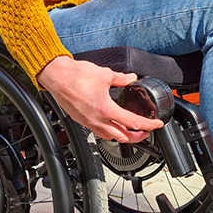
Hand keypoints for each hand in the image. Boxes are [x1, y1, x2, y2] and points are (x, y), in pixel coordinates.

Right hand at [37, 56, 163, 142]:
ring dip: (122, 136)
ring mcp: (87, 122)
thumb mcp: (105, 74)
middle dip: (137, 137)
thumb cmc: (75, 75)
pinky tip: (110, 125)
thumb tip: (131, 78)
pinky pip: (98, 132)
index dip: (148, 125)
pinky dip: (108, 132)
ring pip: (109, 137)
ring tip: (129, 131)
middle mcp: (97, 119)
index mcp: (106, 109)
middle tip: (145, 132)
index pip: (133, 122)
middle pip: (122, 137)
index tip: (156, 125)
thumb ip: (121, 78)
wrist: (56, 76)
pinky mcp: (80, 120)